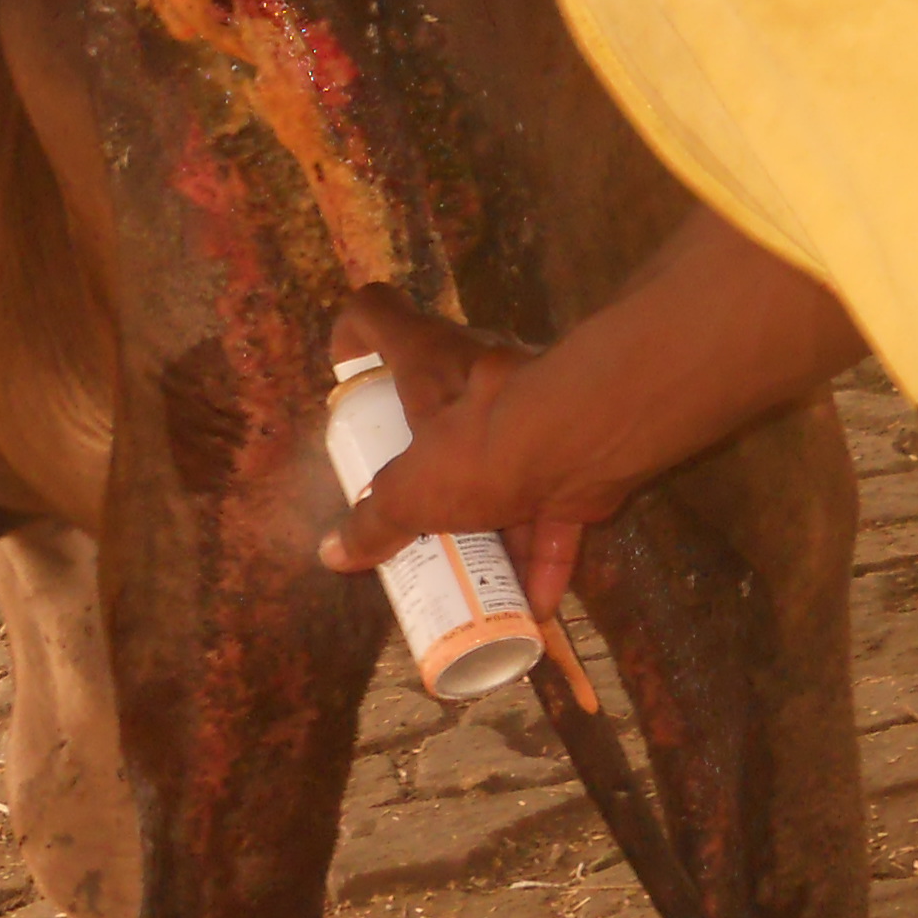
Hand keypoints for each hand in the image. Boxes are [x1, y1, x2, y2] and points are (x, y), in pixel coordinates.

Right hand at [319, 285, 626, 612]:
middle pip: (441, 399)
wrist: (585, 440)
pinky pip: (551, 505)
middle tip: (411, 503)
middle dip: (429, 458)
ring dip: (490, 519)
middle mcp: (477, 372)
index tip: (347, 376)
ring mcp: (531, 408)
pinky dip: (542, 550)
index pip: (375, 314)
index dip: (354, 336)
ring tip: (470, 570)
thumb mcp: (410, 493)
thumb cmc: (478, 444)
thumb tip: (332, 553)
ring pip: (500, 458)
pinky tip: (531, 603)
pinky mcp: (574, 449)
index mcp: (426, 360)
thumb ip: (375, 523)